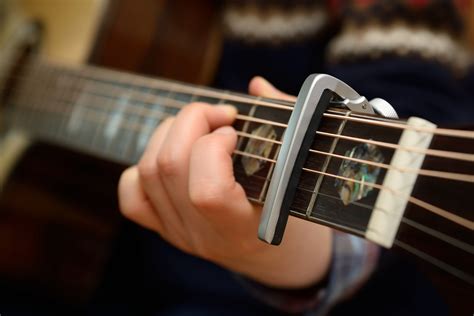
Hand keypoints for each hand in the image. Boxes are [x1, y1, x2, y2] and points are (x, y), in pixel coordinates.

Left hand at [118, 77, 331, 288]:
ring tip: (200, 127)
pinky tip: (173, 155)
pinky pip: (131, 194)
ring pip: (147, 170)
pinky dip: (143, 164)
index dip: (214, 148)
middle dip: (191, 120)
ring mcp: (177, 232)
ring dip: (170, 132)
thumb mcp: (300, 170)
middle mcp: (202, 234)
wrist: (267, 253)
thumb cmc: (289, 208)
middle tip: (220, 115)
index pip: (207, 192)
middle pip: (169, 166)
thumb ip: (287, 125)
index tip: (235, 131)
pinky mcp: (161, 227)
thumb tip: (256, 86)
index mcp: (242, 228)